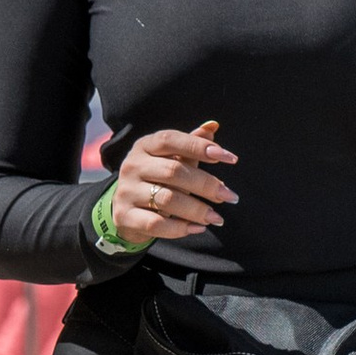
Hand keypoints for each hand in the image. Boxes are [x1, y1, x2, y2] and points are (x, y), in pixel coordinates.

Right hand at [109, 118, 235, 246]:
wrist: (125, 208)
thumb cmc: (156, 178)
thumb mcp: (171, 159)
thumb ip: (191, 145)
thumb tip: (213, 126)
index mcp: (145, 146)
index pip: (171, 140)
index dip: (199, 147)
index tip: (230, 158)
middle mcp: (133, 165)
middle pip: (173, 171)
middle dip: (206, 184)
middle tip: (230, 196)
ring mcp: (126, 191)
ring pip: (166, 200)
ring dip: (197, 209)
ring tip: (217, 217)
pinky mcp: (125, 216)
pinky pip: (156, 224)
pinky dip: (180, 228)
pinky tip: (198, 228)